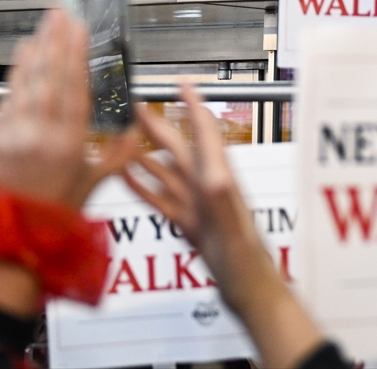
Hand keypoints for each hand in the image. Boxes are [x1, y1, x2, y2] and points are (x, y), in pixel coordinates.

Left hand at [0, 9, 139, 318]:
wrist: (9, 240)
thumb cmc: (53, 217)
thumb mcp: (92, 187)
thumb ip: (115, 158)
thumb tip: (134, 134)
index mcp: (68, 145)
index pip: (73, 90)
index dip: (76, 56)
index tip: (80, 29)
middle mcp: (40, 136)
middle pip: (49, 78)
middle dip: (56, 42)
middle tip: (61, 13)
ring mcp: (15, 135)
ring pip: (27, 84)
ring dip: (36, 51)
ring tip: (44, 26)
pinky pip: (10, 98)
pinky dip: (17, 74)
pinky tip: (23, 58)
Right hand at [124, 88, 323, 367]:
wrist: (250, 292)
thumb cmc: (246, 265)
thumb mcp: (232, 231)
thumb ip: (224, 203)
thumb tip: (214, 174)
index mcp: (219, 182)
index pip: (205, 134)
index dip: (194, 107)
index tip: (183, 84)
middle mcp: (209, 188)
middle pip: (180, 149)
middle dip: (160, 126)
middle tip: (138, 106)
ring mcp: (198, 206)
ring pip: (167, 173)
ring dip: (146, 154)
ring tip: (126, 138)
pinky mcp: (190, 224)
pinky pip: (162, 199)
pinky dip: (144, 186)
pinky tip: (129, 178)